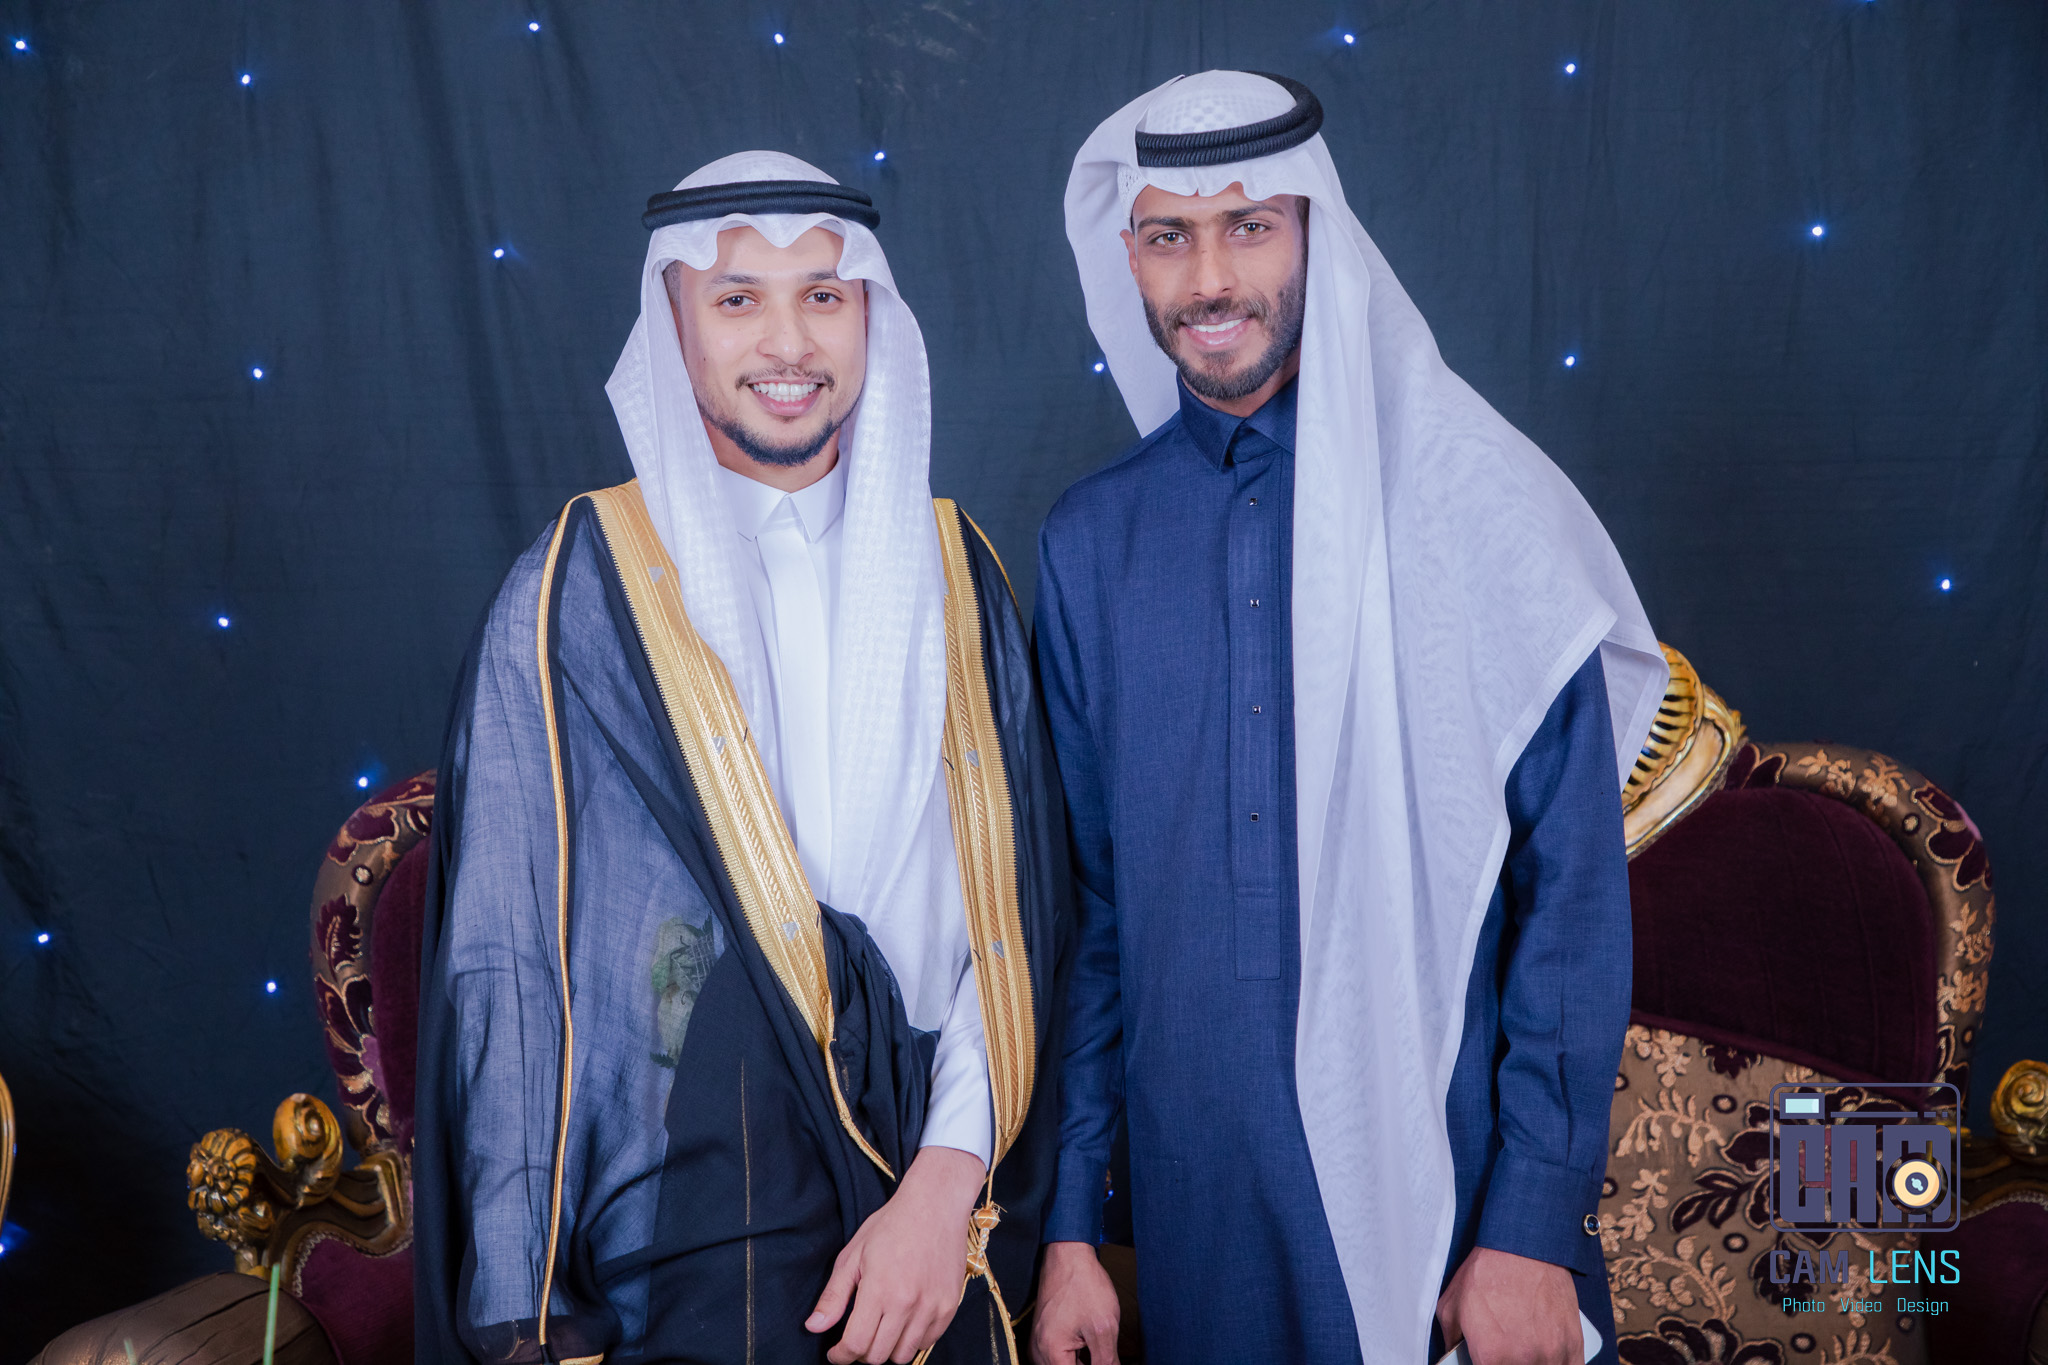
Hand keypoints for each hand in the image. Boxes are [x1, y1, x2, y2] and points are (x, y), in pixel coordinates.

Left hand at [808, 1144, 987, 1363]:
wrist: (936, 1205)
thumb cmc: (891, 1225)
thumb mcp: (853, 1255)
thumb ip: (834, 1296)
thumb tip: (814, 1327)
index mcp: (880, 1290)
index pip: (856, 1345)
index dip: (841, 1356)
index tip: (836, 1354)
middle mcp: (908, 1304)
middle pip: (878, 1356)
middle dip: (861, 1354)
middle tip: (856, 1339)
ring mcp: (932, 1308)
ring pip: (903, 1355)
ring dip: (886, 1350)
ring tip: (880, 1331)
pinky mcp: (949, 1308)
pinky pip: (927, 1343)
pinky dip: (911, 1341)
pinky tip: (902, 1322)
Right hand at [1028, 1241, 1119, 1364]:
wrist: (1069, 1255)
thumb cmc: (1084, 1284)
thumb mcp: (1103, 1328)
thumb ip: (1107, 1362)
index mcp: (1050, 1352)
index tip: (1108, 1360)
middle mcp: (1038, 1351)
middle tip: (1106, 1353)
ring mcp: (1038, 1343)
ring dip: (1083, 1362)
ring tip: (1098, 1345)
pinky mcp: (1043, 1335)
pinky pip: (1059, 1357)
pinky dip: (1076, 1356)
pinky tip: (1091, 1346)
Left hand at [1435, 1246, 1578, 1364]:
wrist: (1524, 1246)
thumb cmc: (1487, 1272)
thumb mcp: (1451, 1305)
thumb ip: (1450, 1341)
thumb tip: (1453, 1357)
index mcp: (1491, 1356)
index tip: (1485, 1361)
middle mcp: (1524, 1360)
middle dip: (1505, 1364)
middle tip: (1502, 1355)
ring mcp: (1552, 1355)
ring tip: (1522, 1353)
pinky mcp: (1573, 1346)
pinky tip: (1546, 1359)